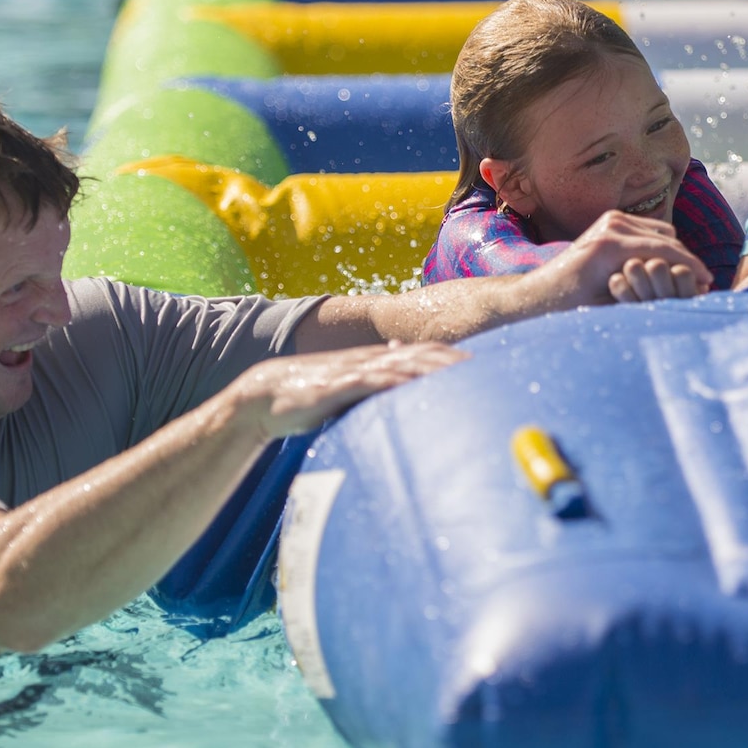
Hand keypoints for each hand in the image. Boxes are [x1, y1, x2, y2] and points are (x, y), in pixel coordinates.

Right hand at [229, 343, 465, 439]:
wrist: (263, 395)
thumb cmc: (310, 396)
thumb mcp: (348, 391)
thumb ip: (375, 390)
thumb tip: (403, 394)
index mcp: (373, 361)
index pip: (421, 351)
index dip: (450, 354)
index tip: (480, 361)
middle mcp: (367, 361)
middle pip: (417, 354)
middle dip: (450, 359)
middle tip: (483, 365)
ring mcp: (351, 373)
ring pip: (397, 366)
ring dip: (429, 370)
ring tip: (458, 373)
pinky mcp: (334, 389)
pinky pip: (367, 384)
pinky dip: (390, 383)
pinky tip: (409, 386)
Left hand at [532, 210, 710, 308]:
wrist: (541, 293)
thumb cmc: (572, 307)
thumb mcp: (611, 306)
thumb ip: (646, 295)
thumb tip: (683, 295)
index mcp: (611, 245)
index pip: (665, 250)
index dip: (691, 266)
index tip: (708, 283)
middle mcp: (612, 225)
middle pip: (667, 237)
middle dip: (687, 260)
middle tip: (703, 283)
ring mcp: (610, 219)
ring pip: (661, 231)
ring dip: (674, 252)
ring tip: (684, 278)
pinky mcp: (610, 221)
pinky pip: (648, 230)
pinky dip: (660, 245)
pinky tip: (666, 268)